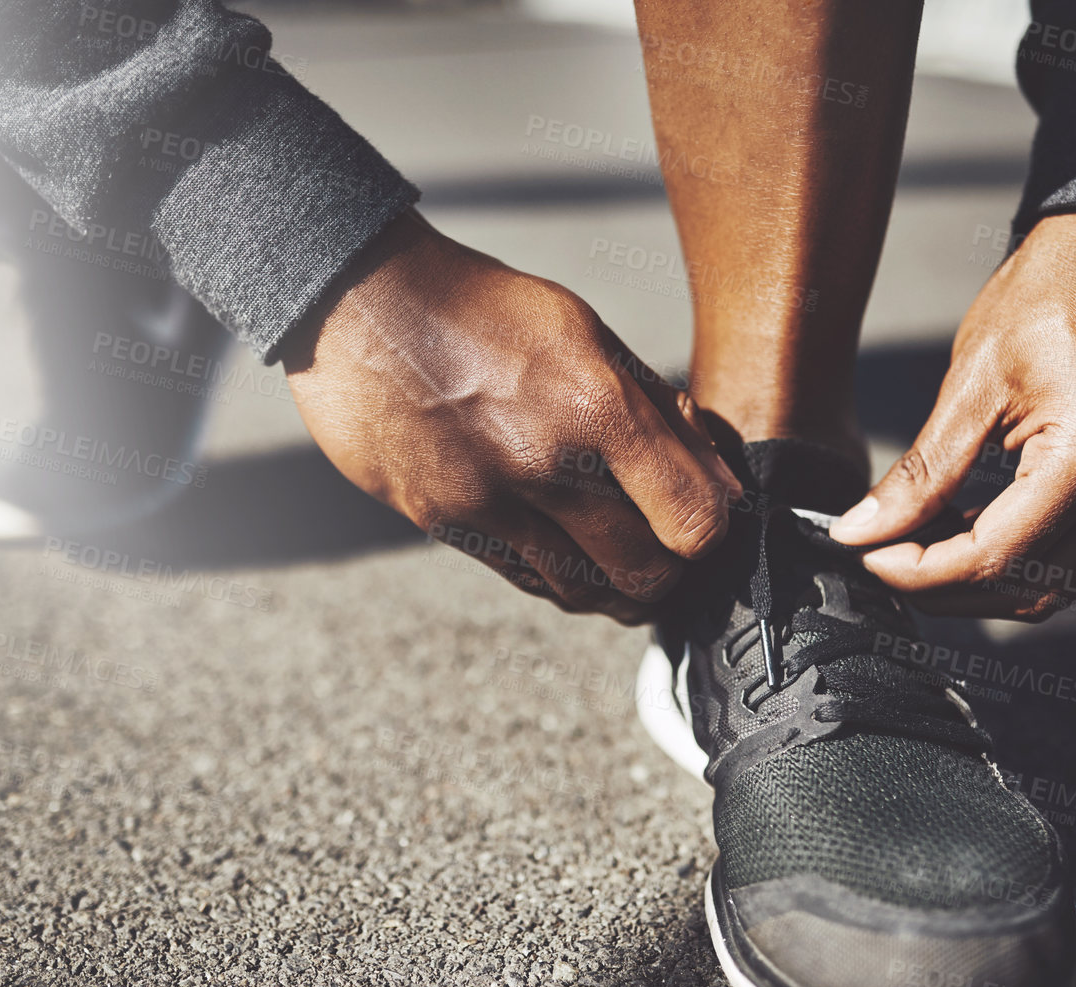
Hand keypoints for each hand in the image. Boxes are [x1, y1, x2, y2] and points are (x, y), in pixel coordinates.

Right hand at [280, 210, 740, 622]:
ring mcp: (487, 499)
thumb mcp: (584, 332)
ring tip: (620, 565)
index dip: (712, 532)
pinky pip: (521, 578)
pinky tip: (564, 555)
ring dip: (613, 590)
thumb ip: (654, 407)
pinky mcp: (442, 521)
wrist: (359, 304)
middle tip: (668, 557)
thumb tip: (716, 475)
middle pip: (643, 573)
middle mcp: (544, 462)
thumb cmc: (481, 310)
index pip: (693, 519)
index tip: (706, 522)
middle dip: (668, 575)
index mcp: (595, 404)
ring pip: (581, 592)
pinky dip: (556, 580)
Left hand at [829, 214, 1075, 619]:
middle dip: (950, 589)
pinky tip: (968, 528)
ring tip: (922, 547)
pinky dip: (1022, 556)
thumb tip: (860, 531)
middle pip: (1032, 588)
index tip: (867, 556)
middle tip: (886, 558)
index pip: (995, 556)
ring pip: (1061, 584)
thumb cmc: (1052, 291)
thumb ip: (921, 471)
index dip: (921, 572)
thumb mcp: (972, 379)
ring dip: (987, 582)